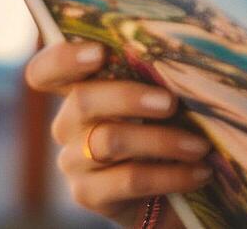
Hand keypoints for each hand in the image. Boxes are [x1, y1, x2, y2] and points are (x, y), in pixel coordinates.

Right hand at [25, 41, 213, 225]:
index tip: (99, 52)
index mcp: (80, 89)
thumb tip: (187, 55)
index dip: (62, 59)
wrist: (171, 194)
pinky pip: (129, 179)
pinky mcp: (89, 194)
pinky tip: (200, 172)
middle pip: (82, 100)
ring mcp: (74, 161)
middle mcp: (68, 124)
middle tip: (170, 102)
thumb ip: (158, 76)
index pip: (45, 71)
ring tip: (200, 145)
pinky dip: (171, 175)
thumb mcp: (162, 98)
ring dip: (163, 140)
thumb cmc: (169, 129)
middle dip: (129, 97)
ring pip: (109, 141)